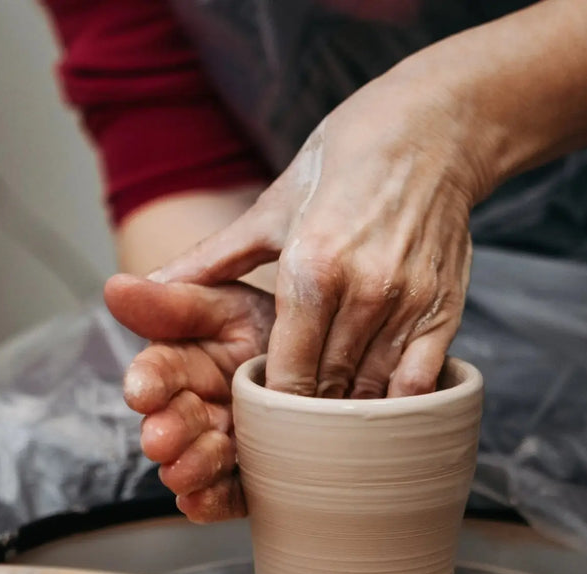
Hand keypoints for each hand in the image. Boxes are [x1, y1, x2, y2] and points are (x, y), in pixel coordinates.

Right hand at [104, 274, 274, 521]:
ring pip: (200, 461)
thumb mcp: (228, 305)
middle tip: (162, 440)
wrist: (331, 351)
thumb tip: (115, 288)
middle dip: (168, 432)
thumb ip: (174, 304)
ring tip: (182, 473)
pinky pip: (231, 493)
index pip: (159, 372)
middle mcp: (200, 407)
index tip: (143, 392)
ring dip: (190, 468)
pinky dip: (213, 500)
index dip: (149, 382)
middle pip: (178, 421)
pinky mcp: (253, 474)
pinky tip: (199, 502)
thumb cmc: (271, 322)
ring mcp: (226, 442)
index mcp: (185, 364)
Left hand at [148, 76, 486, 398]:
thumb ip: (212, 258)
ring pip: (373, 390)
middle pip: (328, 387)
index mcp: (310, 267)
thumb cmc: (343, 164)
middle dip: (308, 414)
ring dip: (350, 411)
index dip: (274, 405)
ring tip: (332, 420)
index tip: (265, 417)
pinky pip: (420, 381)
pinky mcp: (445, 308)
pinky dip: (398, 402)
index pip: (287, 373)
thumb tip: (141, 288)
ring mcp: (409, 302)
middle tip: (295, 427)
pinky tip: (382, 406)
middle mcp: (362, 290)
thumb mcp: (273, 206)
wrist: (430, 132)